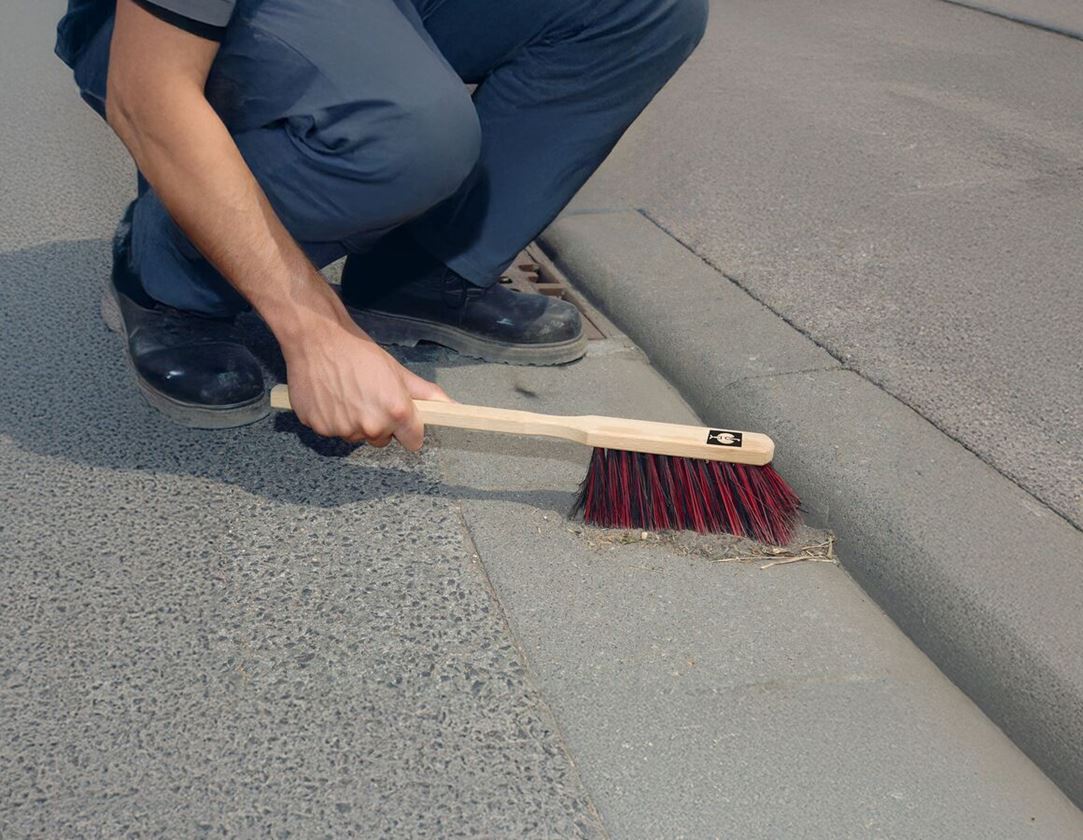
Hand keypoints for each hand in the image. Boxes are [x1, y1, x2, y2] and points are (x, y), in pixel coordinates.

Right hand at [281, 315, 450, 449]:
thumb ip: (425, 393)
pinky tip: (330, 396)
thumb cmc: (358, 352)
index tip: (403, 420)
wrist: (317, 339)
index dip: (409, 430)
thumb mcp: (397, 371)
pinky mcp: (319, 428)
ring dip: (354, 421)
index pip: (413, 441)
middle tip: (369, 397)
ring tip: (347, 393)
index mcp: (396, 412)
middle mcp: (371, 426)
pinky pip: (332, 431)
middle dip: (380, 424)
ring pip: (356, 435)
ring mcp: (343, 429)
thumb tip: (451, 406)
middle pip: (382, 440)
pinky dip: (331, 418)